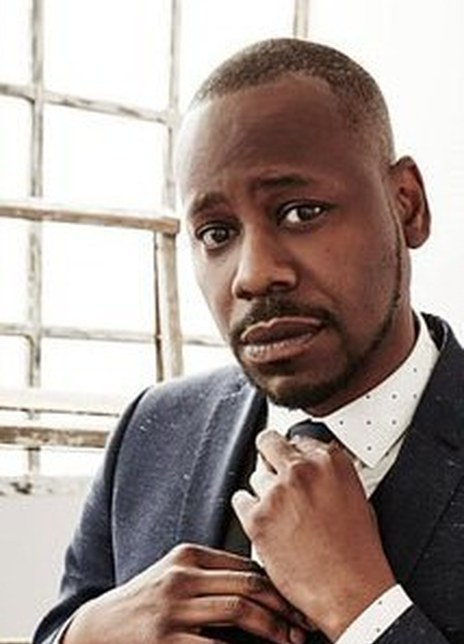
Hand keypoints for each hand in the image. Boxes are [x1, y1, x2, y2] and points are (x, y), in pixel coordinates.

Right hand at [63, 543, 307, 643]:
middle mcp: (181, 576)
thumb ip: (211, 575)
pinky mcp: (165, 640)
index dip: (278, 585)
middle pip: (248, 584)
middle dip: (283, 606)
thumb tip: (262, 586)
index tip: (299, 603)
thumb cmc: (144, 602)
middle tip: (305, 625)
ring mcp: (172, 609)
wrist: (96, 628)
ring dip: (273, 629)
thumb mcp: (174, 577)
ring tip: (290, 641)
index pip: (245, 565)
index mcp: (187, 556)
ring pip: (238, 611)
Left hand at [232, 431, 395, 640]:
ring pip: (256, 474)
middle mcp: (302, 470)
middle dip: (270, 456)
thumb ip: (331, 476)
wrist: (351, 593)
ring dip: (263, 491)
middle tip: (273, 473)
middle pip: (269, 442)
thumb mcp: (357, 499)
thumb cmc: (358, 554)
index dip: (294, 455)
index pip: (298, 439)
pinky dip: (247, 511)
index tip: (292, 465)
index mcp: (330, 461)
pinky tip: (263, 524)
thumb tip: (314, 467)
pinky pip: (239, 500)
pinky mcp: (257, 517)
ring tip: (280, 514)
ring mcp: (277, 492)